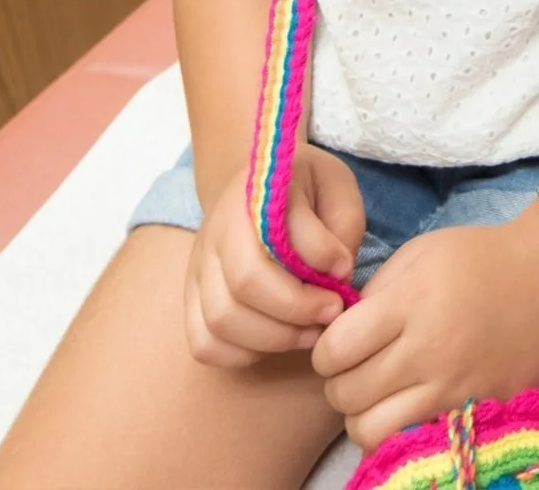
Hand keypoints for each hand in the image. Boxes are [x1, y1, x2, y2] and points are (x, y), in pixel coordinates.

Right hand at [183, 144, 361, 367]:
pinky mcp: (192, 300)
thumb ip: (342, 223)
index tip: (346, 271)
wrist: (250, 184)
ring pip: (220, 320)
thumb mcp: (334, 184)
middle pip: (244, 285)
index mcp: (254, 197)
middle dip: (296, 309)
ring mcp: (198, 269)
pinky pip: (204, 344)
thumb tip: (337, 273)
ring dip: (273, 338)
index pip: (277, 236)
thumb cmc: (302, 187)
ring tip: (310, 332)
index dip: (318, 260)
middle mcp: (216, 234)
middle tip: (332, 312)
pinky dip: (241, 354)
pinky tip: (275, 340)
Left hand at [314, 214, 538, 449]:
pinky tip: (410, 405)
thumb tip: (336, 335)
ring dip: (365, 414)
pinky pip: (412, 440)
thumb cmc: (480, 258)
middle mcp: (431, 351)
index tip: (342, 342)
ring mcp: (456, 389)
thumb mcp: (420, 253)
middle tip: (360, 366)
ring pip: (370, 431)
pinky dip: (400, 430)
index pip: (333, 351)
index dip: (326, 349)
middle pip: (346, 395)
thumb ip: (374, 293)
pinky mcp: (478, 412)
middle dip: (341, 381)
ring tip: (381, 393)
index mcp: (413, 303)